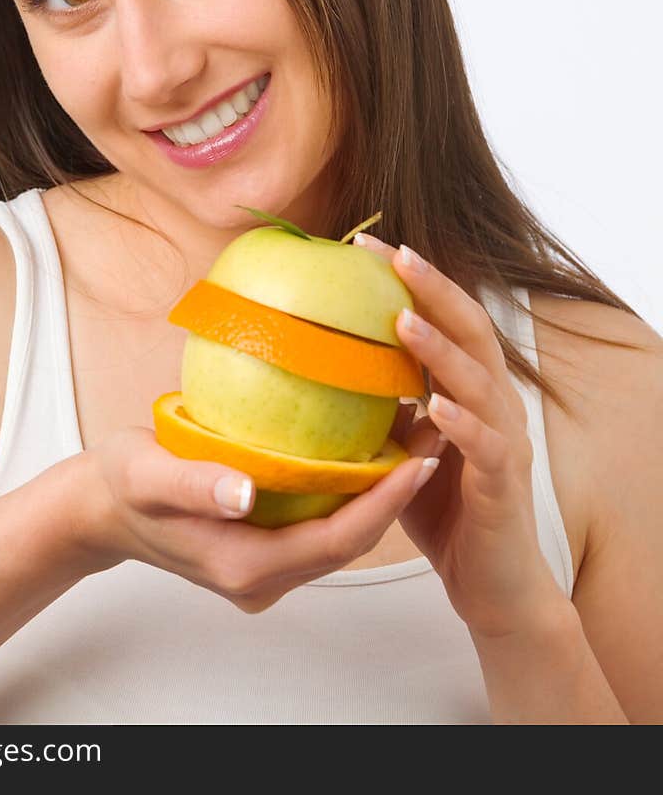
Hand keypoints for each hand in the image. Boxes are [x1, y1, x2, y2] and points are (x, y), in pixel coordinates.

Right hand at [76, 424, 440, 613]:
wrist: (97, 508)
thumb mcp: (146, 476)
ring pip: (338, 537)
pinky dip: (348, 494)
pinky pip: (320, 527)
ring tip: (414, 441)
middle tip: (435, 442)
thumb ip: (193, 485)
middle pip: (348, 542)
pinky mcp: (261, 550)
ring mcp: (262, 569)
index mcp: (242, 566)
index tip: (420, 461)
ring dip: (378, 495)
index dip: (383, 503)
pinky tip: (363, 451)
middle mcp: (261, 577)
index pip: (335, 540)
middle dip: (397, 498)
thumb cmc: (119, 485)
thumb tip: (243, 492)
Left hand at [353, 231, 564, 638]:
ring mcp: (504, 439)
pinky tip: (434, 406)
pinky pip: (485, 445)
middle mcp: (494, 401)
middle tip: (391, 255)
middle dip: (431, 289)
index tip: (367, 246)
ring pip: (479, 379)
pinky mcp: (504, 482)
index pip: (446, 316)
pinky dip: (461, 422)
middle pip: (471, 329)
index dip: (413, 279)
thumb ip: (381, 405)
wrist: (492, 582)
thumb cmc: (443, 507)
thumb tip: (323, 365)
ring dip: (440, 349)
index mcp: (471, 386)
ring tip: (403, 321)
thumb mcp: (402, 445)